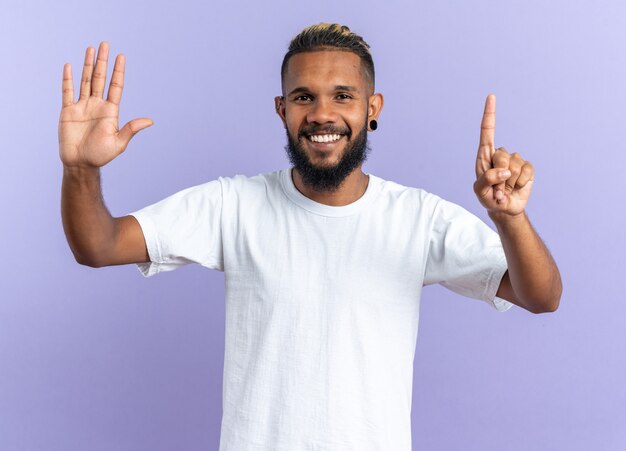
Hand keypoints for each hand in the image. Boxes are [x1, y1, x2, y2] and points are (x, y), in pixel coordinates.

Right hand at [58, 42, 152, 167]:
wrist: (80, 164)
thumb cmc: (101, 155)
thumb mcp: (119, 142)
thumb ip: (131, 129)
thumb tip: (150, 120)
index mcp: (110, 111)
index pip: (115, 86)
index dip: (118, 71)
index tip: (122, 57)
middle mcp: (97, 105)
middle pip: (100, 78)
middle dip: (103, 62)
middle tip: (105, 44)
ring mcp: (82, 106)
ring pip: (85, 80)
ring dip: (88, 65)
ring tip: (91, 49)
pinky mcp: (68, 111)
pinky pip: (67, 92)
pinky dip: (67, 79)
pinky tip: (69, 66)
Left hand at [473, 94, 533, 217]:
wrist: (504, 208)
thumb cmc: (488, 198)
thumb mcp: (480, 192)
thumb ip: (486, 180)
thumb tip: (504, 171)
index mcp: (485, 155)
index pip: (487, 131)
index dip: (489, 114)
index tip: (491, 96)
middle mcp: (500, 154)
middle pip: (502, 156)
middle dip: (499, 176)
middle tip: (496, 190)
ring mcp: (515, 160)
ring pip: (515, 166)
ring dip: (509, 183)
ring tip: (504, 190)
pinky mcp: (527, 168)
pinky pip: (526, 172)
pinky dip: (520, 184)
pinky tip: (516, 188)